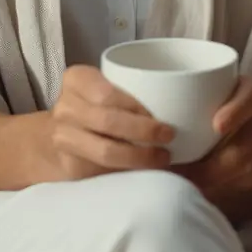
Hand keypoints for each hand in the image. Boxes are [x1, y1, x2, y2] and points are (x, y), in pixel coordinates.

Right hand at [49, 64, 173, 180]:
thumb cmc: (97, 107)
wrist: (63, 134)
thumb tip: (188, 92)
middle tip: (169, 136)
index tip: (163, 116)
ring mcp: (62, 137)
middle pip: (108, 120)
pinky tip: (143, 170)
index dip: (137, 107)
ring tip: (163, 157)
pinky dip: (127, 171)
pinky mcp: (69, 166)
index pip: (108, 93)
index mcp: (76, 79)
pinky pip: (102, 172)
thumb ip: (130, 86)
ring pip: (106, 151)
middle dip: (144, 131)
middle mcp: (65, 107)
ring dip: (140, 156)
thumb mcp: (104, 86)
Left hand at [178, 76, 251, 204]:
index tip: (216, 126)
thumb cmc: (194, 99)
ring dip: (216, 177)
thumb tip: (147, 110)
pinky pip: (244, 181)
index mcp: (247, 90)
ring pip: (249, 165)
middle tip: (188, 170)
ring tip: (183, 180)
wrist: (212, 118)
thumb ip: (181, 96)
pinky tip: (197, 187)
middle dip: (222, 158)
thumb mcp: (192, 91)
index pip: (251, 96)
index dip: (238, 110)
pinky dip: (220, 185)